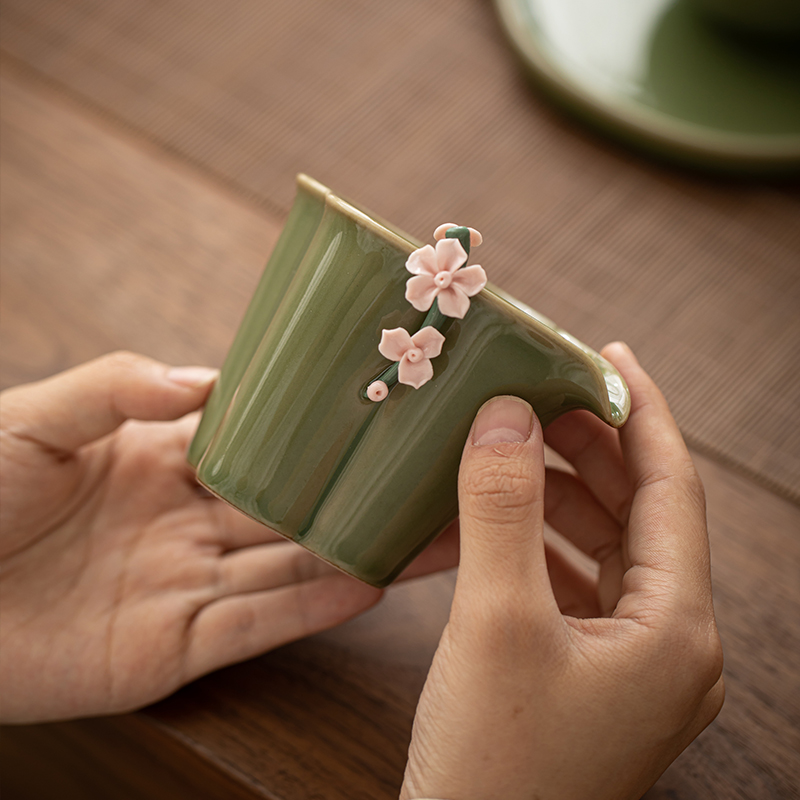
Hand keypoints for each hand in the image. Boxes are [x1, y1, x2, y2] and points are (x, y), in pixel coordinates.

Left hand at [0, 352, 457, 723]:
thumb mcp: (34, 418)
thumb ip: (116, 386)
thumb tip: (204, 380)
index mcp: (164, 460)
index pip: (261, 443)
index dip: (316, 429)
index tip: (377, 408)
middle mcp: (190, 522)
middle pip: (294, 508)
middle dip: (360, 494)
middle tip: (429, 474)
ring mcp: (187, 585)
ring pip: (291, 567)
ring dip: (357, 552)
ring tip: (429, 531)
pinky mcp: (172, 649)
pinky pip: (255, 625)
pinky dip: (311, 608)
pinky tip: (368, 584)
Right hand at [401, 343, 723, 799]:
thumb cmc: (494, 767)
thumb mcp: (494, 622)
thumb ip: (503, 509)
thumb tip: (507, 416)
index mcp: (677, 628)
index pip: (672, 488)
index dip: (641, 413)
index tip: (607, 355)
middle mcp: (669, 642)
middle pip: (640, 512)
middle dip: (593, 447)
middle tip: (542, 393)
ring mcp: (631, 662)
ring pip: (606, 545)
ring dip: (562, 490)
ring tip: (512, 445)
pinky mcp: (589, 673)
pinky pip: (574, 580)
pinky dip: (539, 538)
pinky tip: (496, 517)